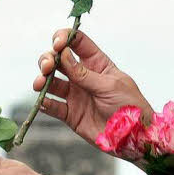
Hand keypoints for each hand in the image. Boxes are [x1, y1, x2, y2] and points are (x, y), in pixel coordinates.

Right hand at [34, 29, 152, 148]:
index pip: (78, 43)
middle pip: (58, 60)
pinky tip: (42, 102)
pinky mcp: (70, 114)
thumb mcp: (110, 86)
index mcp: (97, 64)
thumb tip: (62, 55)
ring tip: (39, 84)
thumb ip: (84, 74)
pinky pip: (52, 106)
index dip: (64, 38)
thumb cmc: (129, 106)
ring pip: (51, 81)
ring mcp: (75, 94)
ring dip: (41, 79)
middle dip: (48, 59)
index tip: (57, 44)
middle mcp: (83, 76)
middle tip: (47, 67)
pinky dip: (43, 103)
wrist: (134, 136)